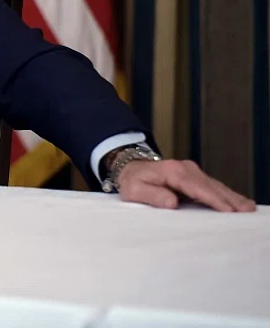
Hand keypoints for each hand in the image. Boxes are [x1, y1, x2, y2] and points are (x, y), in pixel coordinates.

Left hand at [117, 158, 256, 210]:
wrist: (130, 167)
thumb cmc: (132, 181)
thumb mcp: (134, 190)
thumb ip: (153, 196)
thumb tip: (173, 202)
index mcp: (172, 172)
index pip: (197, 188)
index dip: (214, 199)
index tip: (229, 211)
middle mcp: (185, 169)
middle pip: (211, 186)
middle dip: (230, 199)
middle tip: (247, 211)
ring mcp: (191, 171)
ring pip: (215, 185)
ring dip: (231, 197)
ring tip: (248, 208)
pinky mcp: (193, 175)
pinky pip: (212, 186)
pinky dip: (225, 194)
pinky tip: (237, 202)